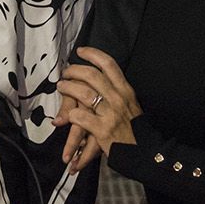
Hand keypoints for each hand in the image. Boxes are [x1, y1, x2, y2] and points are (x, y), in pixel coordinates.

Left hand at [55, 47, 140, 164]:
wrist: (143, 151)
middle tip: (66, 72)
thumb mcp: (130, 105)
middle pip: (92, 75)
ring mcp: (110, 113)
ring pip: (84, 93)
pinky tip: (66, 117)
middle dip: (75, 71)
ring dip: (68, 88)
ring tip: (61, 87)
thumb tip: (98, 81)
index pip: (109, 64)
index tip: (81, 51)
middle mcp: (118, 98)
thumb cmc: (134, 128)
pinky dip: (70, 115)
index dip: (93, 54)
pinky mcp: (102, 129)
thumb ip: (116, 92)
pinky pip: (80, 117)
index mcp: (126, 90)